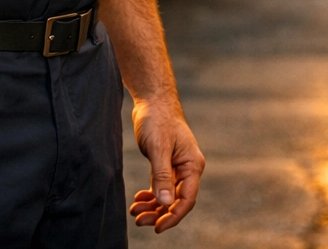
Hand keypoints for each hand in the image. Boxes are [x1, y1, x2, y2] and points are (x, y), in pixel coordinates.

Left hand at [127, 97, 204, 232]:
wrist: (152, 100)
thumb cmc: (158, 119)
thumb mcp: (158, 147)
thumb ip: (162, 175)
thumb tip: (165, 201)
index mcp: (192, 165)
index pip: (187, 199)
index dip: (173, 216)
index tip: (157, 227)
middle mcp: (187, 168)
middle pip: (176, 200)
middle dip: (159, 213)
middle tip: (139, 221)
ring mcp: (177, 167)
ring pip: (167, 195)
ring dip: (153, 206)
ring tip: (135, 212)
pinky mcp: (165, 164)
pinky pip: (160, 187)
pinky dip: (150, 195)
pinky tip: (139, 198)